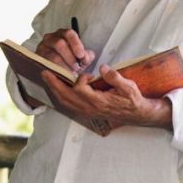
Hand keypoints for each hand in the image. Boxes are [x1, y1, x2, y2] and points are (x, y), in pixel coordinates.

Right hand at [36, 27, 94, 73]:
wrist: (60, 67)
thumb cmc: (72, 59)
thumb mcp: (82, 56)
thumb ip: (87, 56)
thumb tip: (85, 58)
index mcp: (63, 33)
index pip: (69, 34)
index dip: (76, 44)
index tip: (81, 55)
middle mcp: (51, 38)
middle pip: (59, 44)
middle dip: (69, 57)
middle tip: (76, 68)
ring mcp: (43, 47)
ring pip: (52, 56)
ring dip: (63, 66)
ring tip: (70, 73)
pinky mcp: (38, 59)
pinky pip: (45, 65)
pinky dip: (55, 71)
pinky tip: (62, 75)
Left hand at [40, 64, 172, 129]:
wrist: (137, 114)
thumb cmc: (133, 100)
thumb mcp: (129, 87)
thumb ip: (115, 77)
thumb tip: (103, 68)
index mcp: (99, 101)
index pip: (80, 88)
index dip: (80, 78)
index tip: (89, 73)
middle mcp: (90, 108)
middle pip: (66, 96)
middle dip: (54, 84)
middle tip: (45, 72)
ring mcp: (87, 111)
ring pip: (65, 102)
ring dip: (55, 90)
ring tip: (48, 79)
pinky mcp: (87, 111)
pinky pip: (69, 105)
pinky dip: (61, 96)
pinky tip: (57, 89)